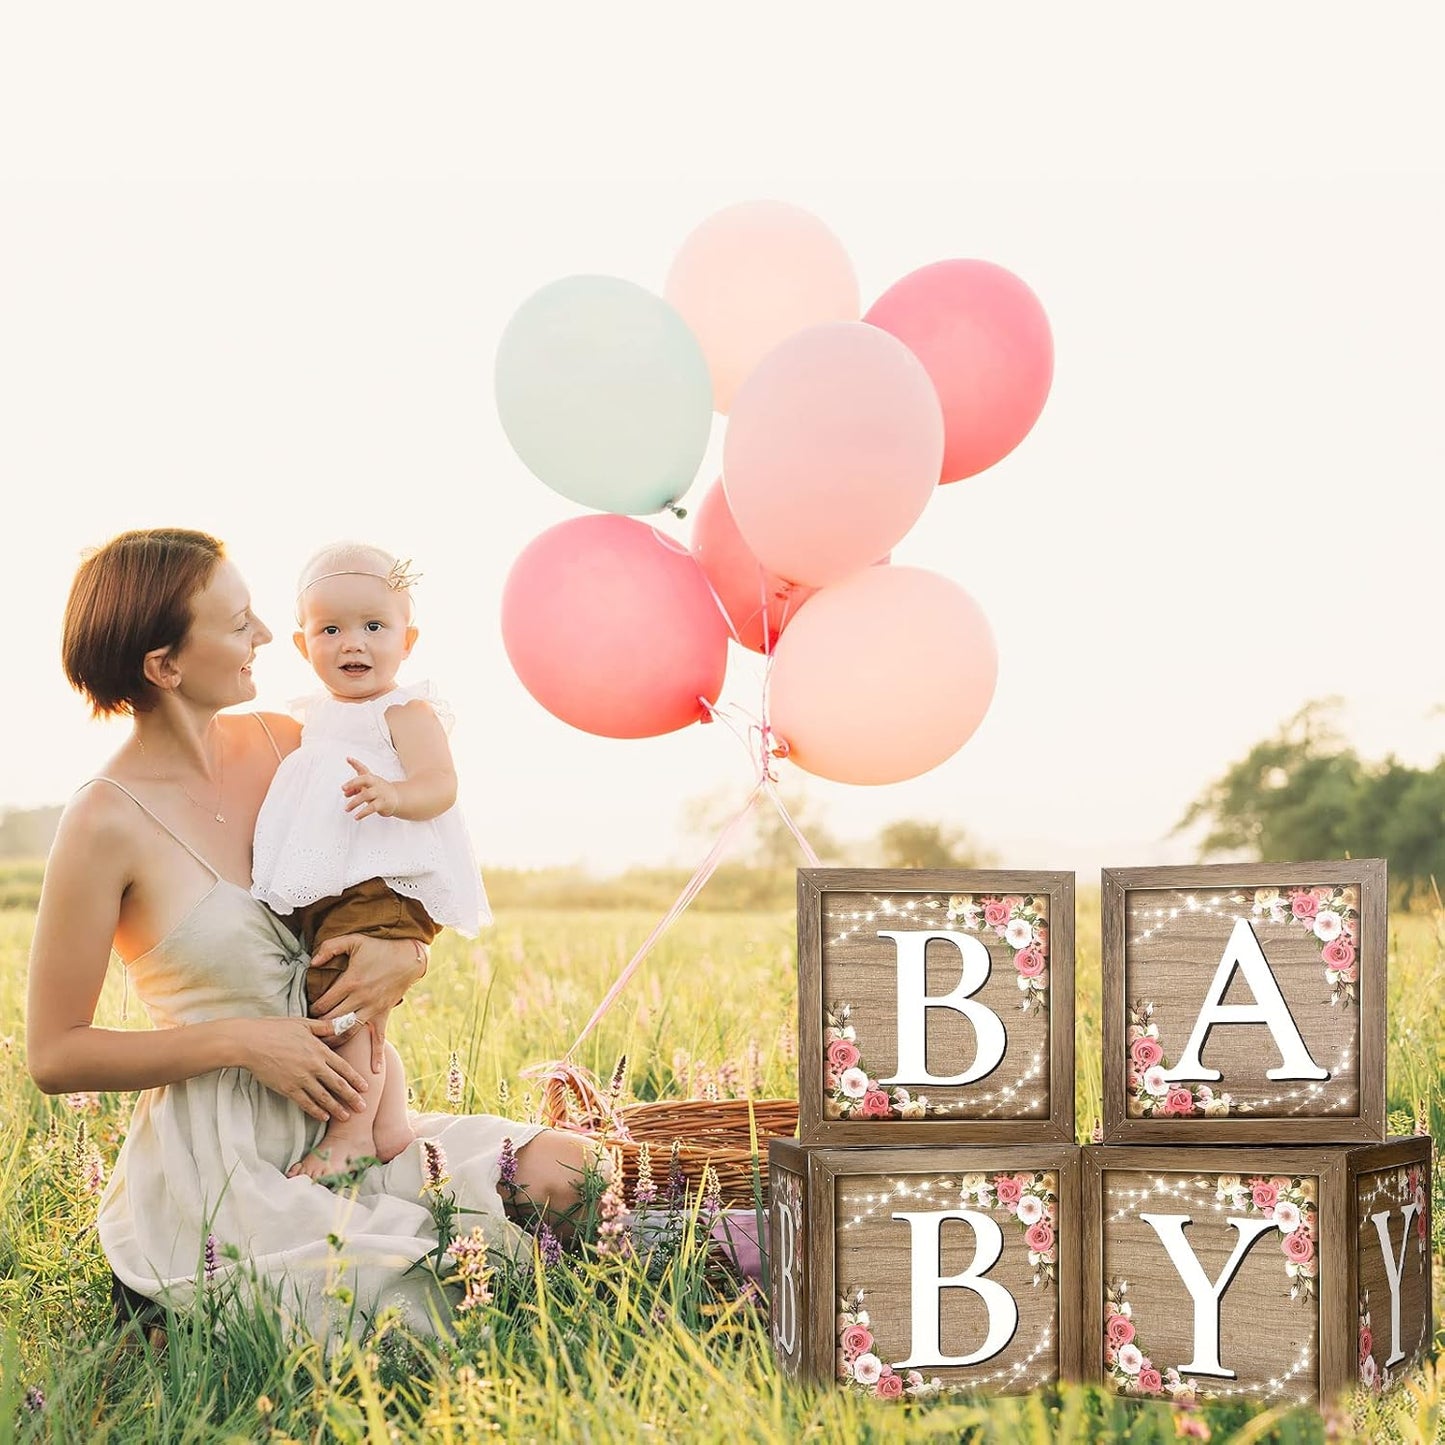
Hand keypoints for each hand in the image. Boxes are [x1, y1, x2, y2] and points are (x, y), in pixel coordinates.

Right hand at [232, 1017, 370, 1123]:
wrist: (250, 1042)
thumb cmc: (276, 1029)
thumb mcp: (304, 1023)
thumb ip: (325, 1027)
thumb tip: (344, 1022)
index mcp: (319, 1050)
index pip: (343, 1067)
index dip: (355, 1079)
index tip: (366, 1087)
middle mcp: (313, 1066)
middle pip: (338, 1085)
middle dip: (352, 1097)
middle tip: (363, 1108)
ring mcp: (301, 1079)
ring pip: (324, 1097)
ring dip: (337, 1108)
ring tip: (347, 1116)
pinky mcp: (287, 1088)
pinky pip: (305, 1103)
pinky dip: (316, 1111)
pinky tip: (324, 1116)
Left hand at [309, 934, 425, 1070]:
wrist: (408, 956)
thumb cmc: (379, 947)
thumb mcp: (353, 941)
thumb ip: (329, 948)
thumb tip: (311, 962)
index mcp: (350, 982)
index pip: (323, 1004)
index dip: (311, 1011)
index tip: (305, 1013)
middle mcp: (360, 999)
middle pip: (333, 1022)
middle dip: (318, 1031)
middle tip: (307, 1037)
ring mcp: (373, 1009)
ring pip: (349, 1033)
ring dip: (335, 1043)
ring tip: (323, 1052)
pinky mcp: (383, 1014)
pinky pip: (379, 1038)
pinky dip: (376, 1055)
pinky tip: (374, 1070)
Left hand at [343, 758, 398, 819]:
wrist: (396, 798)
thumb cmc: (379, 791)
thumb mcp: (368, 787)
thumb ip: (355, 788)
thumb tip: (345, 793)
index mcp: (372, 778)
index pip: (363, 768)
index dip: (355, 763)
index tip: (348, 759)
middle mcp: (376, 783)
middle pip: (365, 779)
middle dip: (353, 783)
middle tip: (343, 789)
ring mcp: (380, 793)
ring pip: (366, 795)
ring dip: (354, 802)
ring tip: (347, 809)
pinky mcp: (383, 803)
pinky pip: (371, 808)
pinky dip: (363, 813)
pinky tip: (356, 817)